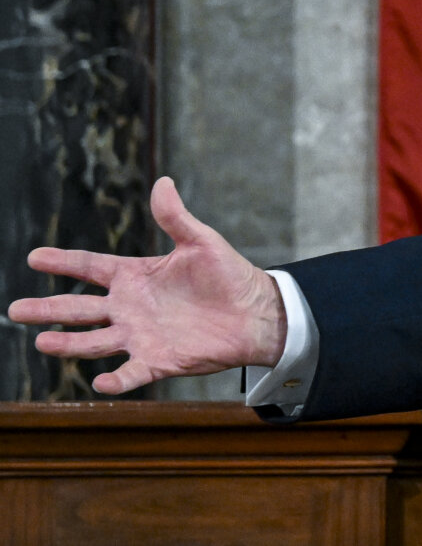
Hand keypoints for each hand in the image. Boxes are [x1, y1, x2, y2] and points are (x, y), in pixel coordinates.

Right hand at [7, 177, 286, 394]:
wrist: (256, 312)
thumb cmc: (228, 275)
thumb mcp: (202, 241)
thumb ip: (176, 217)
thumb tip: (162, 182)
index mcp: (135, 276)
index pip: (90, 267)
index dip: (63, 261)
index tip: (34, 257)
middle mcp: (129, 308)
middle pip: (79, 308)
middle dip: (47, 308)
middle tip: (15, 309)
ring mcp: (140, 336)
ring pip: (94, 341)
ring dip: (69, 343)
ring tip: (42, 341)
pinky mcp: (159, 360)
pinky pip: (131, 373)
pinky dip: (116, 379)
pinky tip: (99, 382)